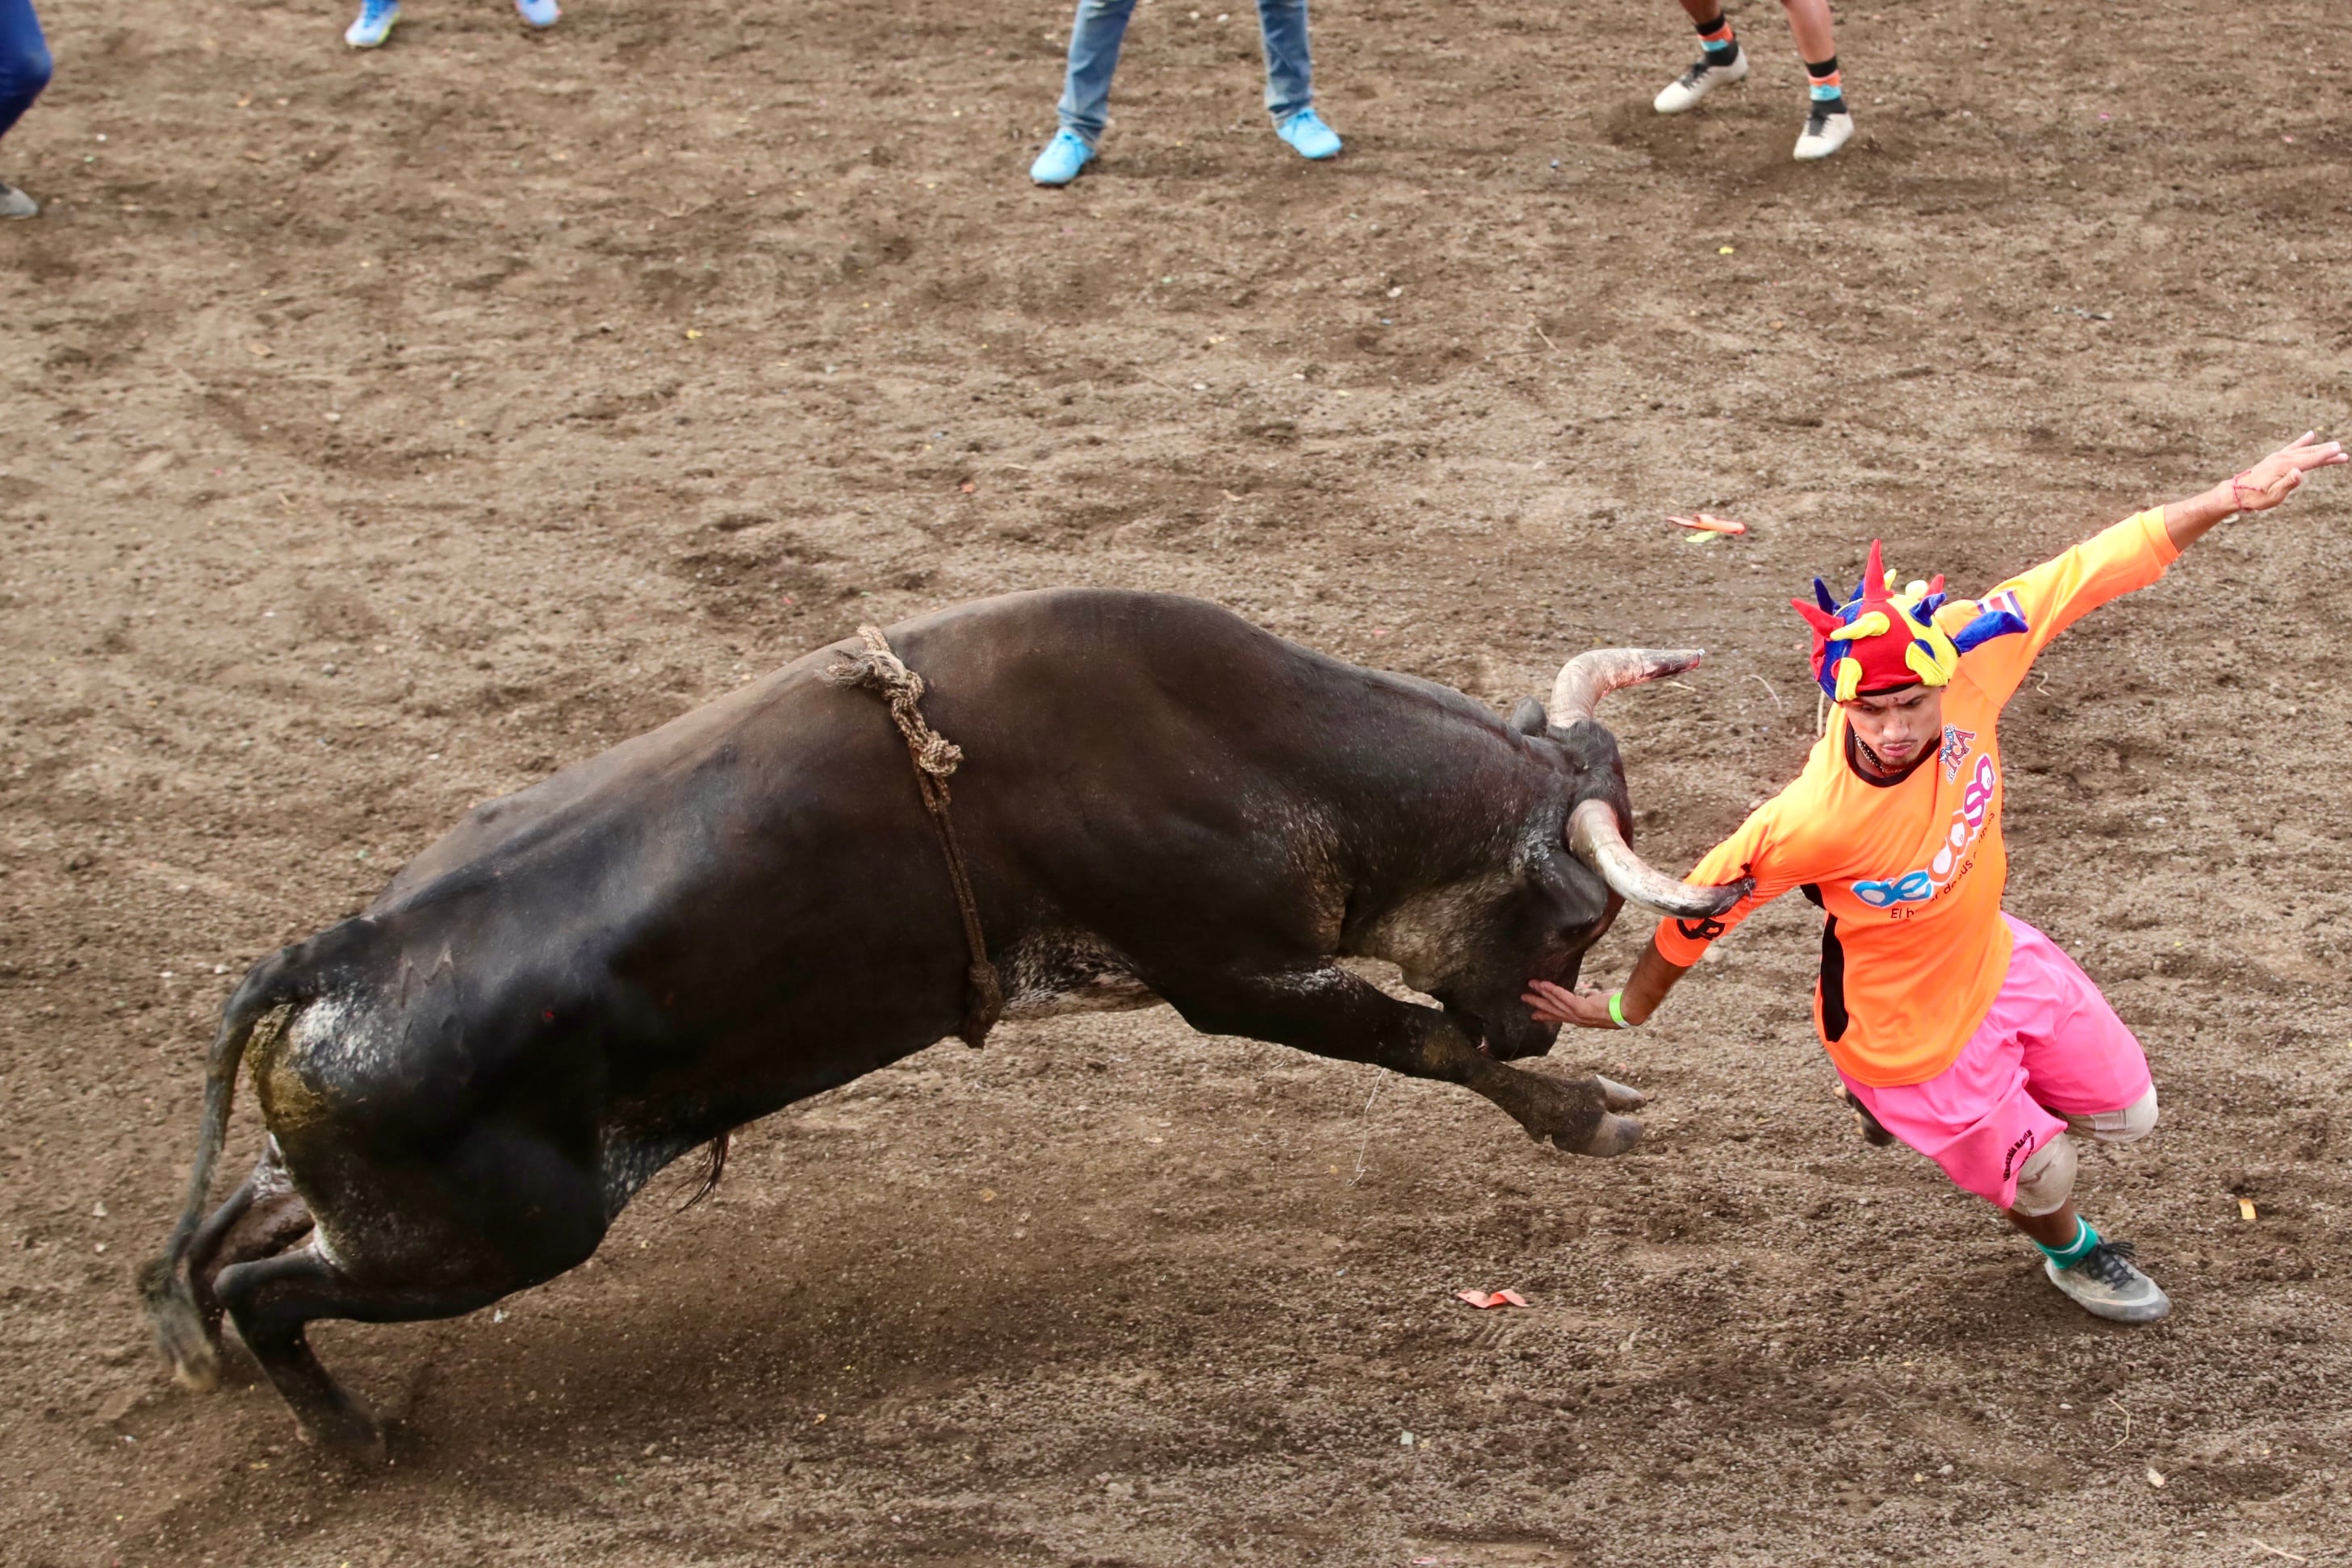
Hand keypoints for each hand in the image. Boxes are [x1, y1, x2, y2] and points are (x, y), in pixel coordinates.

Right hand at [1521, 978, 1620, 1030]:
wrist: (1628, 1011)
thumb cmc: (1618, 1005)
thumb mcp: (1601, 1002)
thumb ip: (1592, 998)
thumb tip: (1589, 993)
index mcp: (1581, 1019)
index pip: (1559, 1016)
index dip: (1546, 1015)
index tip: (1534, 1015)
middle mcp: (1577, 1019)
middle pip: (1552, 1010)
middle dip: (1537, 1003)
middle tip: (1524, 997)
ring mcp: (1578, 1014)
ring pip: (1555, 1002)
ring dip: (1541, 993)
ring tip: (1530, 985)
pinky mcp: (1580, 1007)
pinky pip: (1563, 996)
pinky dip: (1552, 990)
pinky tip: (1543, 984)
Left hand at [2228, 432, 2345, 511]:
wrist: (2236, 492)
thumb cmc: (2255, 497)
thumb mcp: (2273, 494)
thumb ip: (2288, 483)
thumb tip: (2300, 472)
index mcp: (2284, 466)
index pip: (2310, 460)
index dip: (2326, 456)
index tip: (2340, 451)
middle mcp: (2282, 458)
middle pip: (2310, 454)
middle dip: (2327, 452)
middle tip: (2343, 452)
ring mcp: (2278, 456)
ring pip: (2304, 450)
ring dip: (2320, 448)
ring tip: (2335, 447)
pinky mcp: (2275, 458)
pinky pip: (2293, 447)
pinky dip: (2303, 441)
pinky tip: (2311, 435)